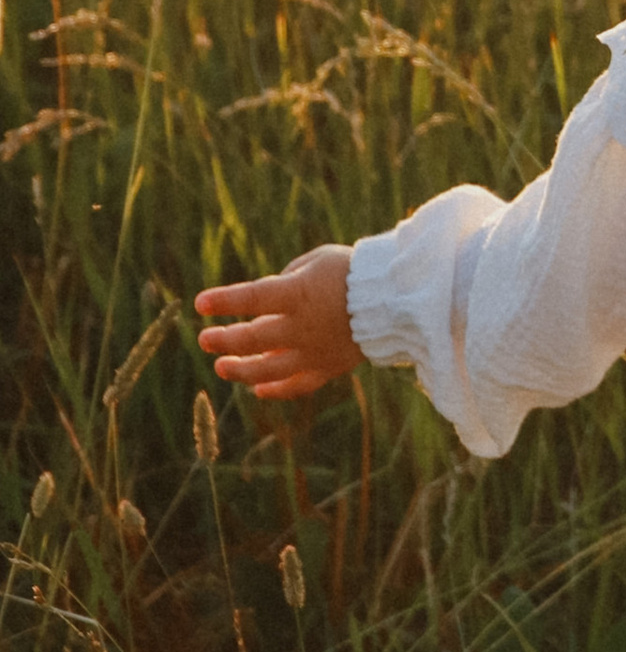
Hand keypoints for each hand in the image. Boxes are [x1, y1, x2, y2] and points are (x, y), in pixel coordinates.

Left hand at [195, 248, 360, 400]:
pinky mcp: (328, 367)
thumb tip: (265, 305)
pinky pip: (297, 385)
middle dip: (224, 340)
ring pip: (268, 369)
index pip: (251, 298)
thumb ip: (287, 280)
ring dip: (241, 370)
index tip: (200, 304)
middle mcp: (302, 326)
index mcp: (299, 294)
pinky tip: (258, 390)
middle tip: (204, 340)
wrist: (398, 297)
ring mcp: (314, 351)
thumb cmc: (356, 270)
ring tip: (222, 367)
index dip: (224, 301)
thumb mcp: (317, 262)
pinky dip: (275, 389)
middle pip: (253, 339)